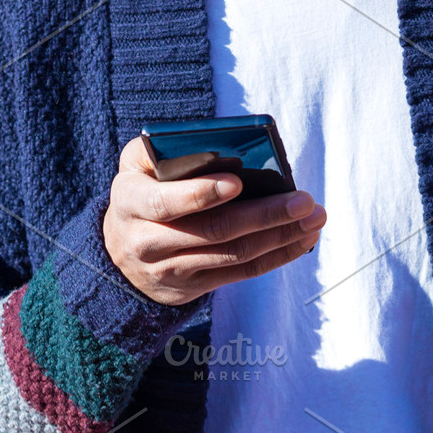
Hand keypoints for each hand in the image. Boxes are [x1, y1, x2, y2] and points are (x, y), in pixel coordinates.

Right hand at [103, 138, 325, 305]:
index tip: (238, 182)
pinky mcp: (194, 287)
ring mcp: (171, 270)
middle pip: (213, 232)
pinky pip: (242, 273)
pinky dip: (277, 255)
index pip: (165, 203)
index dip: (201, 194)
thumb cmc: (144, 188)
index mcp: (131, 202)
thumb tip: (222, 145)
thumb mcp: (139, 164)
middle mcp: (147, 242)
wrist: (119, 249)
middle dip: (264, 215)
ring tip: (314, 216)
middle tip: (303, 200)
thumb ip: (167, 149)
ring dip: (280, 236)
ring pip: (234, 255)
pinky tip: (303, 238)